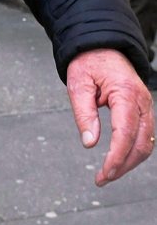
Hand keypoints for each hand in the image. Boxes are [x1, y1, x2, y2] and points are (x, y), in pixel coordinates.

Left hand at [66, 49, 154, 185]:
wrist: (100, 46)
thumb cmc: (89, 61)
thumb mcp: (78, 84)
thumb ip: (84, 114)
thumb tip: (89, 143)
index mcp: (126, 93)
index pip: (126, 133)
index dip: (116, 157)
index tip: (104, 173)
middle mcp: (142, 101)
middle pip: (142, 143)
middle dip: (124, 165)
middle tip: (102, 178)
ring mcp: (146, 105)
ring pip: (146, 142)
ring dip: (130, 162)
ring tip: (108, 174)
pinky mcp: (143, 109)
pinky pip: (144, 135)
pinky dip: (134, 151)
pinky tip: (119, 160)